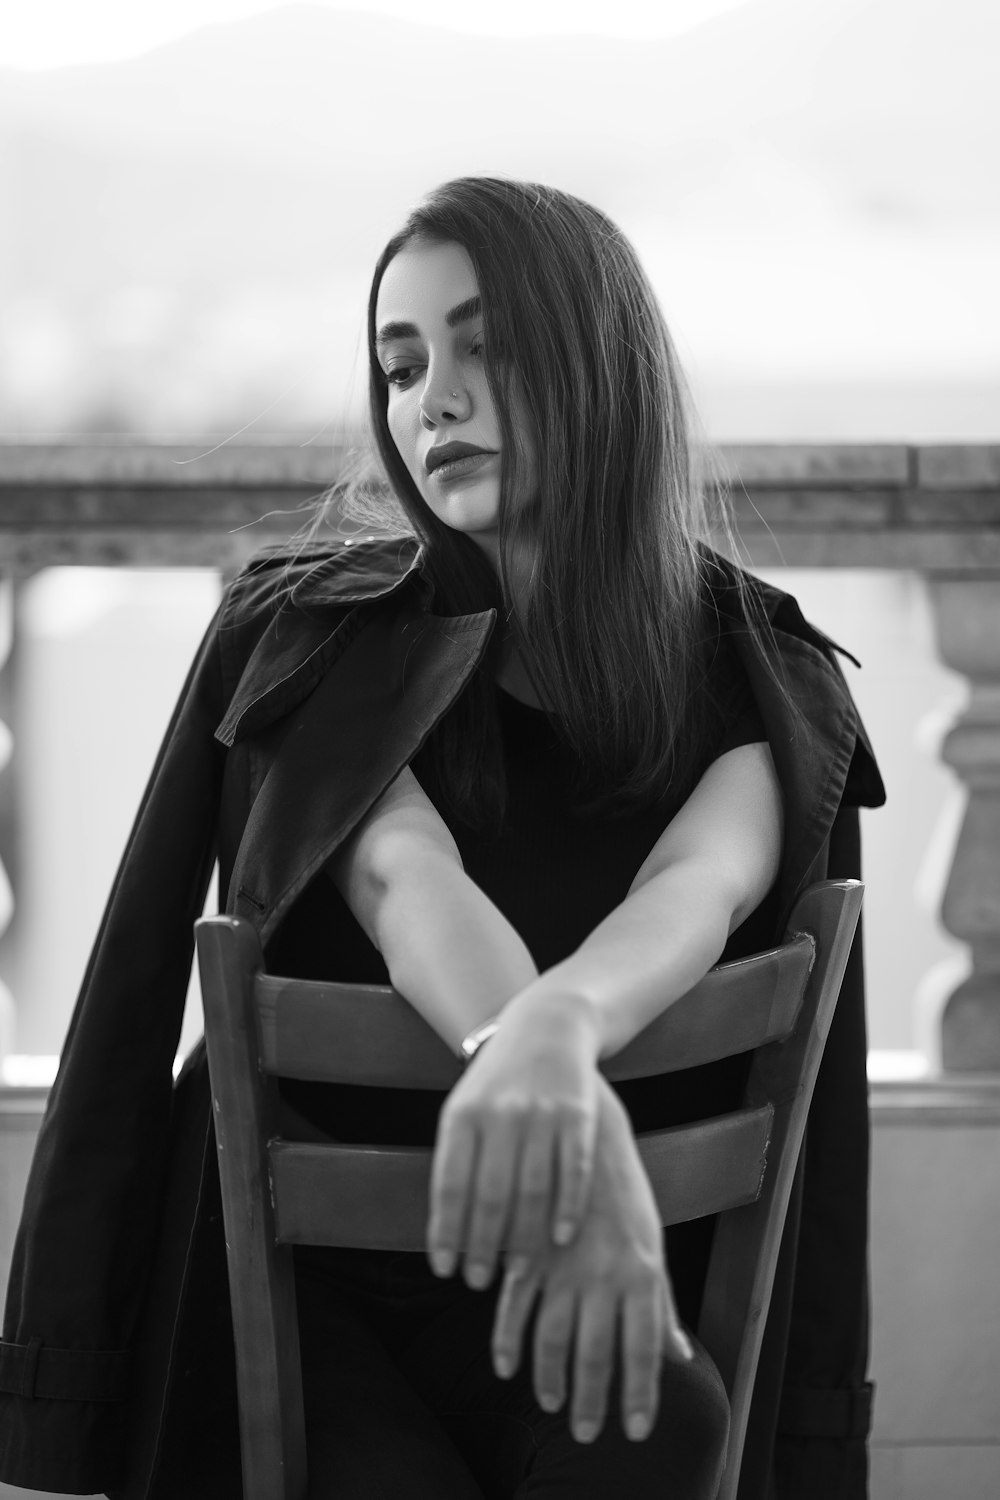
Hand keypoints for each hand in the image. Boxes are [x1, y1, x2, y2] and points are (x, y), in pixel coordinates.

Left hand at [427, 990, 600, 1288]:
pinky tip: (561, 1238)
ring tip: (517, 1271)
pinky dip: (568, 1209)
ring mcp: (542, 1114)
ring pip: (534, 1191)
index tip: (445, 1270)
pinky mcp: (579, 1115)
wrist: (546, 1026)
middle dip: (483, 1247)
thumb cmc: (498, 1082)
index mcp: (464, 1116)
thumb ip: (458, 1162)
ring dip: (524, 1239)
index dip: (447, 1233)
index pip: (451, 1186)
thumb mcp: (466, 1110)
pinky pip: (575, 1172)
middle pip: (492, 1196)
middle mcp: (501, 1115)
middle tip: (479, 1282)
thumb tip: (448, 1234)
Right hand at [490, 1076, 692, 1444]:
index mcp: (640, 1270)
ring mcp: (562, 1261)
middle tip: (587, 1433)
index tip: (634, 1430)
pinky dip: (506, 1341)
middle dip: (591, 1399)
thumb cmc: (624, 1188)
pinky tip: (506, 1366)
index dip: (638, 1394)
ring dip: (548, 1377)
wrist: (584, 1127)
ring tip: (549, 1404)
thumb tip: (680, 1354)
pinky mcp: (527, 1246)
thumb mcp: (650, 1239)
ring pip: (550, 1336)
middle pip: (594, 1352)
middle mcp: (602, 1271)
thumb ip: (661, 1299)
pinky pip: (514, 1305)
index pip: (641, 1349)